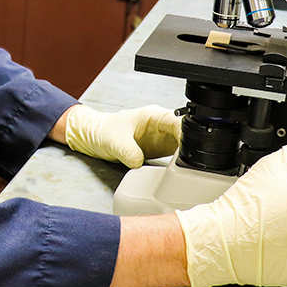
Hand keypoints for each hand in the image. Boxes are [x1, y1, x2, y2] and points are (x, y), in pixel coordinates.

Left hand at [65, 104, 180, 167]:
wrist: (95, 137)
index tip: (190, 146)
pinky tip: (180, 171)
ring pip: (184, 146)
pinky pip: (177, 156)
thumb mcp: (115, 141)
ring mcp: (163, 138)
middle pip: (186, 134)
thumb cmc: (104, 130)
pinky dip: (180, 163)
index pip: (178, 121)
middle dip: (191, 147)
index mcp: (153, 115)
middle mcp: (162, 125)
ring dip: (187, 156)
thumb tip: (138, 162)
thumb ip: (128, 151)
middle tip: (192, 163)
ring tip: (187, 169)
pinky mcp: (161, 150)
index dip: (186, 133)